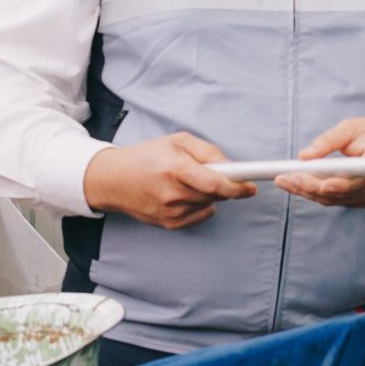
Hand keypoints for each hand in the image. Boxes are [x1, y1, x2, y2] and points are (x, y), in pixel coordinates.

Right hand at [82, 132, 253, 229]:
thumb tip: (232, 167)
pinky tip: (185, 195)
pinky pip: (199, 216)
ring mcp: (168, 212)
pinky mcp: (167, 224)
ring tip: (189, 182)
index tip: (252, 187)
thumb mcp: (178, 141)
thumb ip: (209, 151)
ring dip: (209, 195)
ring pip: (209, 205)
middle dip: (223, 185)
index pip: (215, 184)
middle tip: (211, 173)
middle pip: (216, 195)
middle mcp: (171, 194)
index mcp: (175, 169)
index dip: (238, 187)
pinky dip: (200, 206)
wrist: (112, 180)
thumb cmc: (147, 156)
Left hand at [279, 116, 364, 208]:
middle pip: (342, 192)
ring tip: (284, 181)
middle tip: (285, 178)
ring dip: (307, 191)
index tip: (322, 185)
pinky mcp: (362, 199)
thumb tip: (304, 156)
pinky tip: (298, 185)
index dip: (342, 184)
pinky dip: (315, 194)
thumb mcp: (352, 126)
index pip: (362, 177)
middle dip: (311, 186)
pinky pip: (335, 200)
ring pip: (334, 199)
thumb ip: (328, 140)